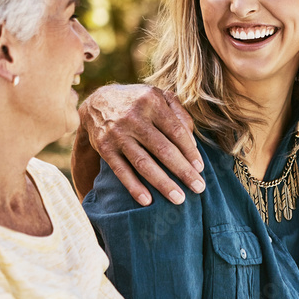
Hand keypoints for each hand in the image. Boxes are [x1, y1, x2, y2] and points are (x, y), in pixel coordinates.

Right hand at [72, 84, 202, 203]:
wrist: (97, 102)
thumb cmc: (139, 103)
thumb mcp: (159, 97)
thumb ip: (179, 114)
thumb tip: (193, 143)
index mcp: (151, 101)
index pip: (176, 131)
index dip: (190, 151)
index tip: (201, 169)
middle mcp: (134, 117)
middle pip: (163, 149)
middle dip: (183, 171)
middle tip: (198, 188)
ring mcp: (118, 133)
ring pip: (143, 163)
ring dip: (162, 183)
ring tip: (179, 199)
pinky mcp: (104, 147)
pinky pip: (121, 171)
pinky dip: (134, 187)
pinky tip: (148, 201)